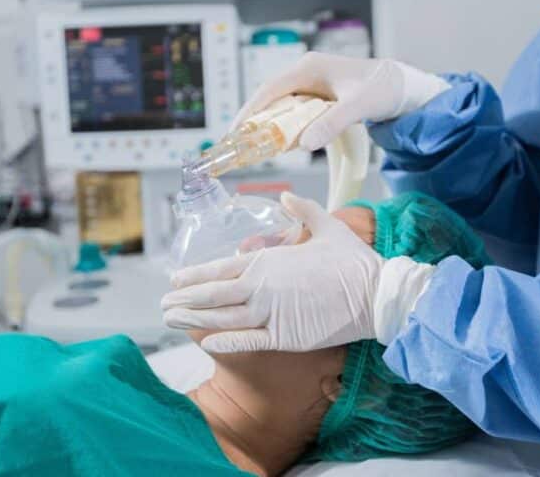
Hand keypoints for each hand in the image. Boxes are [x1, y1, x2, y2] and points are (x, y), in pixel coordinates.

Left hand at [162, 192, 383, 352]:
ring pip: (223, 319)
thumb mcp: (326, 226)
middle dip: (185, 300)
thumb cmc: (353, 261)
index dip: (194, 276)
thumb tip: (286, 197)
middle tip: (163, 304)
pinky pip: (248, 341)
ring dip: (194, 320)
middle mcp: (263, 287)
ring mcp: (272, 314)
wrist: (376, 295)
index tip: (174, 280)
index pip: (221, 268)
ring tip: (172, 321)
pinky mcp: (286, 337)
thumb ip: (301, 211)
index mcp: (269, 260)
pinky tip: (206, 342)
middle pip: (213, 295)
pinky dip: (224, 341)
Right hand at [235, 52, 450, 150]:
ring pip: (281, 105)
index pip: (269, 89)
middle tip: (239, 145)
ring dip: (270, 125)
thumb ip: (332, 123)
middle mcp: (306, 72)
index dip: (250, 110)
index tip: (235, 131)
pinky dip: (286, 126)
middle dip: (254, 120)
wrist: (401, 85)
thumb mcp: (358, 106)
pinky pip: (294, 111)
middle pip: (270, 97)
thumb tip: (305, 143)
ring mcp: (311, 83)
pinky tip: (283, 142)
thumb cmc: (383, 88)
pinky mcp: (318, 95)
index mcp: (309, 67)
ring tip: (256, 147)